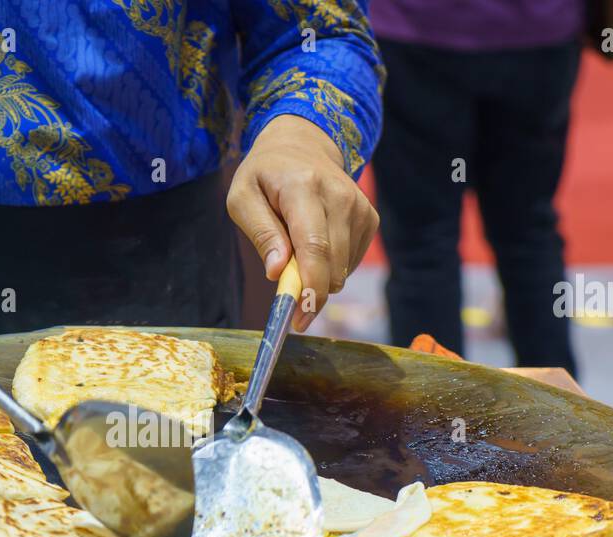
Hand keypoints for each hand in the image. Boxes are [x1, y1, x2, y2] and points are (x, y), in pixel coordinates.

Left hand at [227, 114, 378, 329]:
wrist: (303, 143)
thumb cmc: (265, 175)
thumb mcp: (242, 197)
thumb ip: (260, 233)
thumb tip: (276, 271)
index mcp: (304, 188)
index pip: (315, 246)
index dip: (310, 288)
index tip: (299, 317)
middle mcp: (340, 196)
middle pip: (333, 265)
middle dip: (310, 293)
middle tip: (286, 297)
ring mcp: (360, 208)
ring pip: (343, 270)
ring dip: (318, 277)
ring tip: (295, 253)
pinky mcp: (370, 219)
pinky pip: (350, 264)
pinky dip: (330, 267)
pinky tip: (315, 247)